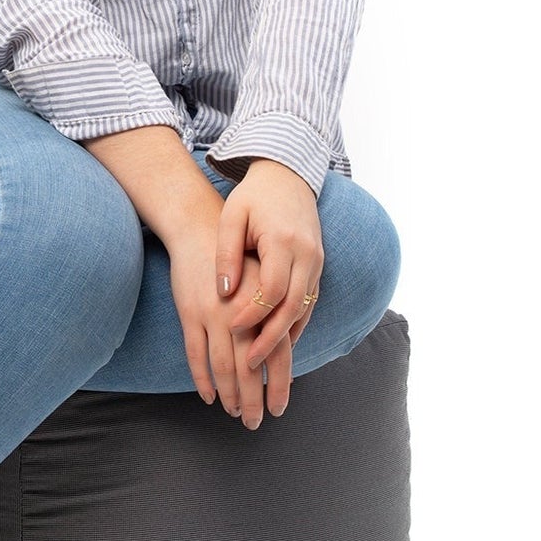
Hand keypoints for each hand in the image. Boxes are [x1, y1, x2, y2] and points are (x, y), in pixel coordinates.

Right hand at [164, 220, 273, 428]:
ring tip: (234, 413)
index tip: (278, 408)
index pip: (278, 356)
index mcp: (265, 307)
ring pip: (223, 367)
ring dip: (229, 396)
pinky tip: (209, 397)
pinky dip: (203, 380)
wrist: (200, 229)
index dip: (279, 386)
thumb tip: (284, 359)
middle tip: (255, 423)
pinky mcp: (189, 314)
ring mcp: (213, 315)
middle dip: (253, 401)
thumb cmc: (238, 260)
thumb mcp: (262, 283)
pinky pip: (196, 356)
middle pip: (249, 370)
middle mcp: (241, 314)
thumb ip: (273, 318)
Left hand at [216, 161, 322, 418]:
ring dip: (285, 338)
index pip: (271, 289)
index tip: (232, 330)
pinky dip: (295, 324)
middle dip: (271, 339)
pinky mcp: (318, 266)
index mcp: (283, 241)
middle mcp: (306, 254)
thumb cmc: (253, 196)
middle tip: (249, 364)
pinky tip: (280, 343)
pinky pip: (309, 302)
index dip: (252, 314)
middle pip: (293, 307)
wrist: (287, 175)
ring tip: (264, 363)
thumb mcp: (231, 218)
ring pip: (305, 309)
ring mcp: (316, 261)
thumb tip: (222, 294)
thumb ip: (226, 254)